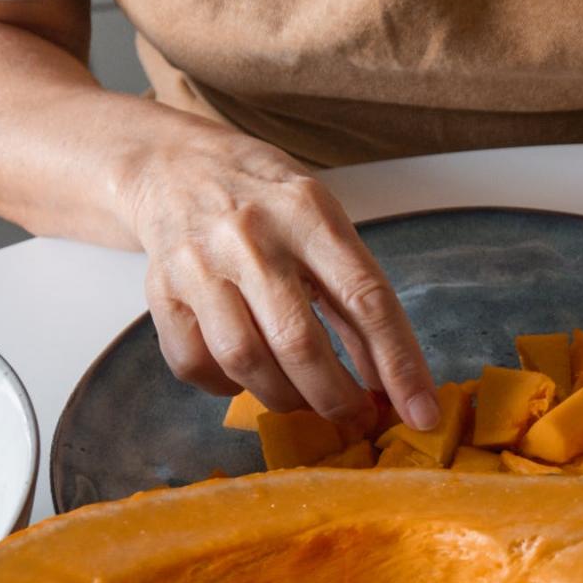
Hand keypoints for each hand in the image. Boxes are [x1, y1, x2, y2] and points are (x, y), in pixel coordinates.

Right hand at [121, 131, 438, 431]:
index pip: (366, 300)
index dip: (399, 364)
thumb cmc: (268, 201)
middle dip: (336, 397)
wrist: (175, 164)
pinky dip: (224, 386)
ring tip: (305, 400)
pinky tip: (245, 378)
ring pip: (244, 359)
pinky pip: (193, 362)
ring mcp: (200, 265)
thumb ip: (355, 297)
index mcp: (309, 215)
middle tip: (356, 417)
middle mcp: (252, 238)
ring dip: (284, 397)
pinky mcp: (161, 290)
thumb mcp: (325, 226)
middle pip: (299, 342)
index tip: (421, 412)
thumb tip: (389, 379)